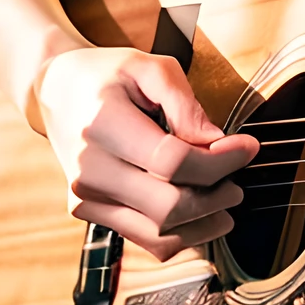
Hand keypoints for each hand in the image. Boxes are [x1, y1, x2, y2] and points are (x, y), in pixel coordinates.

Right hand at [33, 44, 259, 260]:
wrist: (56, 90)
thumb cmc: (109, 74)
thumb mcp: (149, 66)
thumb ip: (185, 103)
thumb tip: (215, 141)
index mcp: (103, 125)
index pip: (172, 161)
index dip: (220, 160)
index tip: (249, 147)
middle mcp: (89, 170)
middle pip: (167, 205)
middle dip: (215, 196)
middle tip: (238, 181)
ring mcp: (85, 197)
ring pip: (156, 232)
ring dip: (202, 223)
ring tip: (227, 200)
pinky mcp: (87, 212)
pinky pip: (141, 239)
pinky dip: (178, 235)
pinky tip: (201, 217)